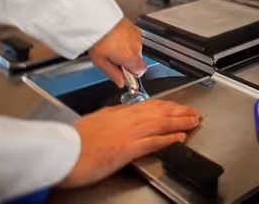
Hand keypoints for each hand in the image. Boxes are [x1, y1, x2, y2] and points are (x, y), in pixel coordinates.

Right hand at [59, 100, 200, 188]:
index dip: (167, 106)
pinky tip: (180, 137)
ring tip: (194, 121)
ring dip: (180, 122)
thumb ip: (111, 117)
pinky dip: (169, 138)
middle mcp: (127, 119)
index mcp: (118, 112)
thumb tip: (121, 114)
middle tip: (194, 112)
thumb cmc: (74, 140)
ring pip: (161, 123)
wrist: (64, 152)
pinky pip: (154, 141)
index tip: (178, 106)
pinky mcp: (128, 148)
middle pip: (160, 111)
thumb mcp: (95, 121)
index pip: (149, 105)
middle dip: (180, 111)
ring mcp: (129, 133)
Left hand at [89, 18, 145, 87]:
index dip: (132, 73)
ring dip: (127, 50)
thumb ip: (113, 74)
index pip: (141, 71)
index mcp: (130, 58)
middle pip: (137, 60)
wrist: (98, 19)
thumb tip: (120, 82)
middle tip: (114, 58)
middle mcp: (137, 47)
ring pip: (135, 49)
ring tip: (113, 46)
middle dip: (128, 61)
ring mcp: (137, 37)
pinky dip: (127, 40)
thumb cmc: (98, 39)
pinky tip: (116, 38)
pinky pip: (133, 39)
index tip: (123, 72)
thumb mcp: (101, 62)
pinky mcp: (134, 28)